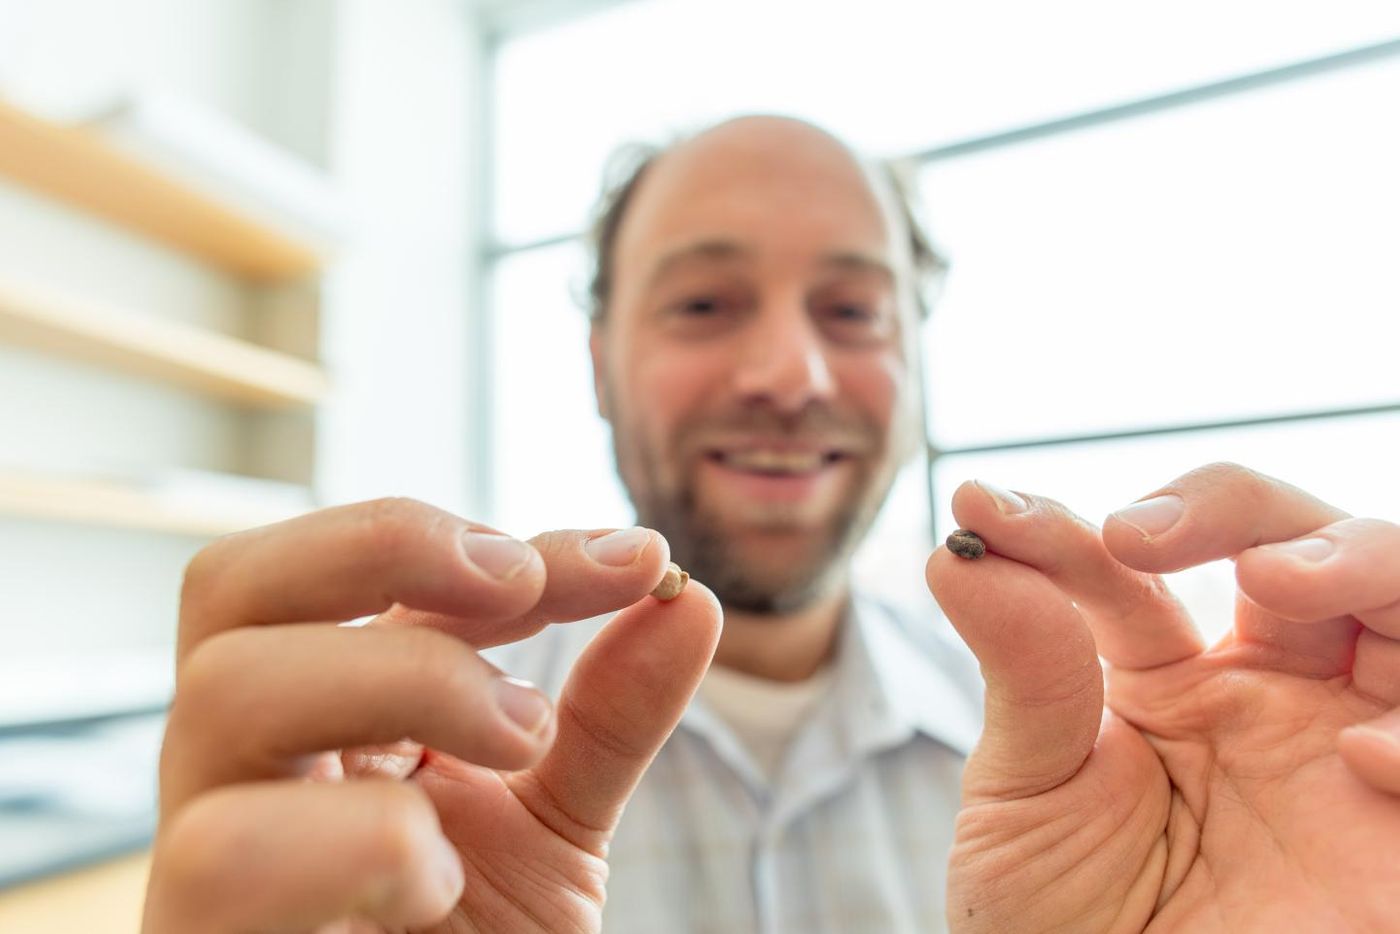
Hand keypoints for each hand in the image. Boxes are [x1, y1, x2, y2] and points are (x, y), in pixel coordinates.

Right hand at [141, 498, 721, 932]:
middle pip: (230, 584)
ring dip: (405, 679)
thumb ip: (610, 715)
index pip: (351, 568)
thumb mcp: (559, 821)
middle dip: (386, 549)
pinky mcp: (204, 932)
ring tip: (518, 742)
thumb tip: (689, 599)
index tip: (632, 558)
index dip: (477, 534)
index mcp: (321, 712)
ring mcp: (206, 846)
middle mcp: (247, 762)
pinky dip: (359, 837)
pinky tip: (436, 879)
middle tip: (524, 588)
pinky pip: (227, 851)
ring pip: (227, 690)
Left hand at [927, 463, 1399, 932]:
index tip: (983, 511)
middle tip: (1138, 532)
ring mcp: (1351, 752)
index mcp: (1173, 683)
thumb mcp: (1027, 796)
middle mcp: (1276, 699)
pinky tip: (1362, 759)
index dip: (1063, 531)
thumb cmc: (1065, 928)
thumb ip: (1023, 672)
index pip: (1137, 569)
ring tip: (1274, 578)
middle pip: (1298, 540)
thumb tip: (961, 551)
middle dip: (1234, 505)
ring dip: (1354, 556)